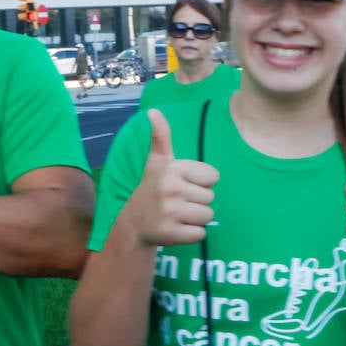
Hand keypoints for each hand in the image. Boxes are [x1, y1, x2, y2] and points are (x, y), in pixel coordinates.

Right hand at [123, 110, 218, 246]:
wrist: (133, 222)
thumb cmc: (152, 187)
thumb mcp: (157, 161)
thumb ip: (160, 136)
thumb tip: (153, 111)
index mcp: (172, 169)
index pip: (212, 176)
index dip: (200, 182)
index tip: (182, 184)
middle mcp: (171, 189)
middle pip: (210, 197)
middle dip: (197, 201)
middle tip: (178, 201)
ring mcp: (171, 212)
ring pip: (208, 216)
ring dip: (196, 218)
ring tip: (178, 214)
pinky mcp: (172, 234)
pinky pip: (200, 234)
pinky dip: (192, 233)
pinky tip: (177, 227)